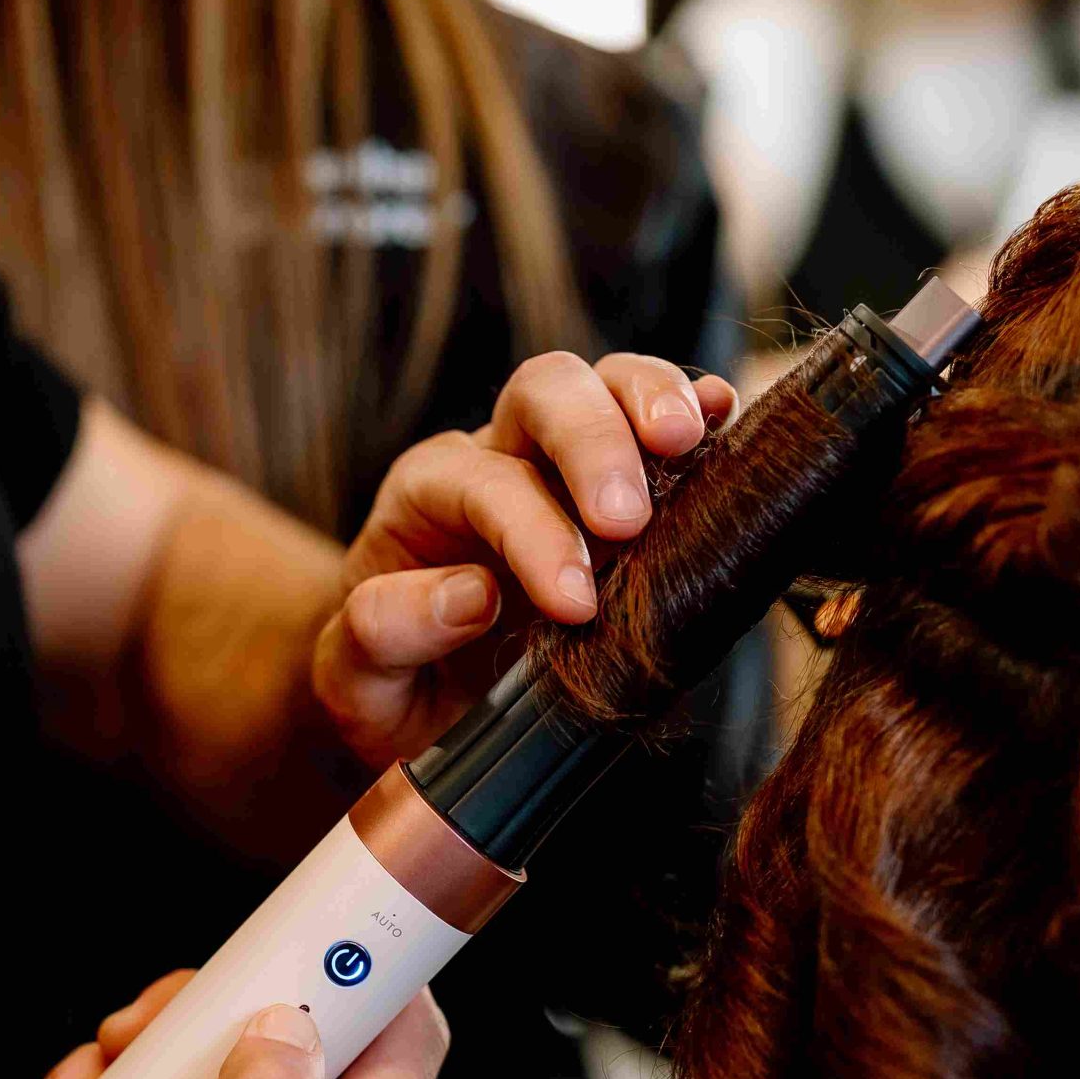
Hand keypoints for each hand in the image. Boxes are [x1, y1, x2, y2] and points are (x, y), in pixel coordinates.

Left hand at [312, 352, 737, 768]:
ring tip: (689, 440)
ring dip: (652, 399)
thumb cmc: (390, 685)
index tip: (575, 604)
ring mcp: (564, 460)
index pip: (483, 486)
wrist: (419, 697)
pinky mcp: (622, 479)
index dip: (533, 534)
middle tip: (629, 519)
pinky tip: (724, 419)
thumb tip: (474, 593)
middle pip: (544, 391)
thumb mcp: (355, 676)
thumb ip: (383, 630)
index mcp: (425, 497)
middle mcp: (495, 457)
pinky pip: (661, 416)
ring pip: (605, 381)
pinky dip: (696, 408)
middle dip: (591, 443)